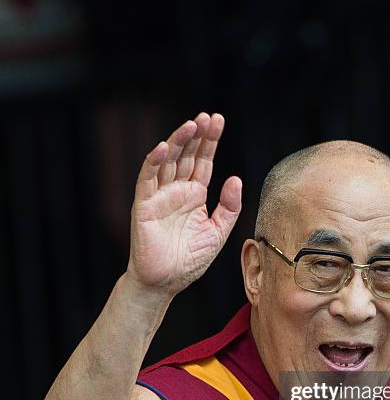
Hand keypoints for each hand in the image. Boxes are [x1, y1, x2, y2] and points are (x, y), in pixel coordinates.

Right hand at [126, 112, 241, 295]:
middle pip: (187, 156)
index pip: (203, 162)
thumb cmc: (189, 261)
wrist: (165, 282)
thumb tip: (236, 178)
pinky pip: (147, 179)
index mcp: (195, 195)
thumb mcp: (218, 233)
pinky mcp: (144, 205)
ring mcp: (160, 196)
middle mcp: (177, 191)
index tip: (218, 121)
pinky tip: (165, 147)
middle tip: (208, 117)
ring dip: (179, 142)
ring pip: (168, 162)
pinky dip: (154, 162)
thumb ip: (229, 207)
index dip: (210, 142)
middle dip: (197, 136)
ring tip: (192, 124)